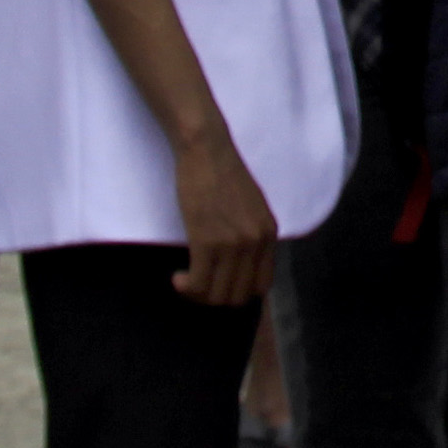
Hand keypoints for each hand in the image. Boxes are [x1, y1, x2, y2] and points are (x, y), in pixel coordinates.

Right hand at [170, 130, 277, 305]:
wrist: (206, 149)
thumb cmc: (222, 173)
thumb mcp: (252, 206)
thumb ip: (253, 234)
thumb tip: (242, 264)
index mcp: (269, 234)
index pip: (262, 285)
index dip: (239, 293)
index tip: (220, 285)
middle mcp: (255, 242)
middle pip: (239, 296)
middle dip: (216, 298)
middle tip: (198, 286)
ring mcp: (233, 243)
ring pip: (217, 295)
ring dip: (198, 296)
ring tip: (186, 283)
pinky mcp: (207, 241)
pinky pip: (199, 283)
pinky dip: (186, 287)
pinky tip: (178, 279)